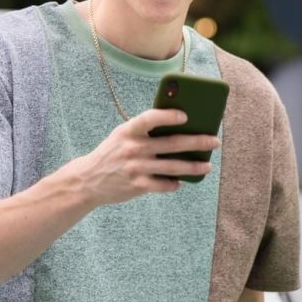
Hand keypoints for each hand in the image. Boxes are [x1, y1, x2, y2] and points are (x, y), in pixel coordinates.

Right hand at [68, 108, 218, 206]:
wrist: (87, 180)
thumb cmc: (112, 153)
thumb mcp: (122, 136)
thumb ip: (144, 131)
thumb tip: (181, 128)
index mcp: (128, 131)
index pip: (149, 118)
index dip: (168, 116)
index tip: (186, 116)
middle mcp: (132, 148)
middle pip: (171, 144)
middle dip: (197, 142)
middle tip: (214, 141)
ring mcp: (136, 168)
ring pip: (172, 167)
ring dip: (193, 166)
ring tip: (207, 165)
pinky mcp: (137, 186)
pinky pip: (163, 185)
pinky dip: (174, 184)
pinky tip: (180, 182)